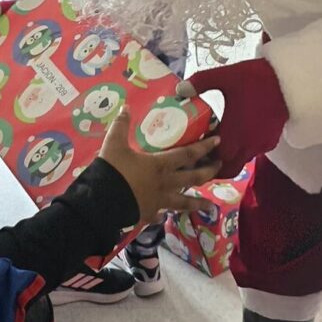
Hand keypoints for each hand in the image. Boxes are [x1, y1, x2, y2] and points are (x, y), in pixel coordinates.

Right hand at [99, 106, 221, 223]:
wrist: (102, 201)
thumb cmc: (113, 171)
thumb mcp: (114, 143)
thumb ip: (121, 125)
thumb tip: (126, 107)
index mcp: (159, 165)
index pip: (187, 154)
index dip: (204, 147)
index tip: (218, 141)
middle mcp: (164, 184)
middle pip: (192, 178)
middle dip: (208, 171)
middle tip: (219, 166)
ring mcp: (158, 201)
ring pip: (183, 202)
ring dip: (197, 203)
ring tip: (209, 205)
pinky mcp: (147, 214)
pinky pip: (159, 214)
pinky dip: (162, 214)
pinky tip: (162, 215)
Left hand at [177, 58, 287, 177]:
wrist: (289, 81)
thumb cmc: (253, 79)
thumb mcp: (224, 76)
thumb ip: (200, 82)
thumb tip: (179, 89)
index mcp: (234, 133)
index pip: (217, 161)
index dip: (204, 161)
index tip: (192, 155)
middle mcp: (249, 145)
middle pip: (229, 168)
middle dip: (214, 167)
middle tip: (201, 156)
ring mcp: (261, 145)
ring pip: (241, 161)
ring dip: (228, 157)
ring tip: (214, 143)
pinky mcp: (270, 141)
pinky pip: (251, 153)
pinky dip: (240, 150)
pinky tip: (233, 135)